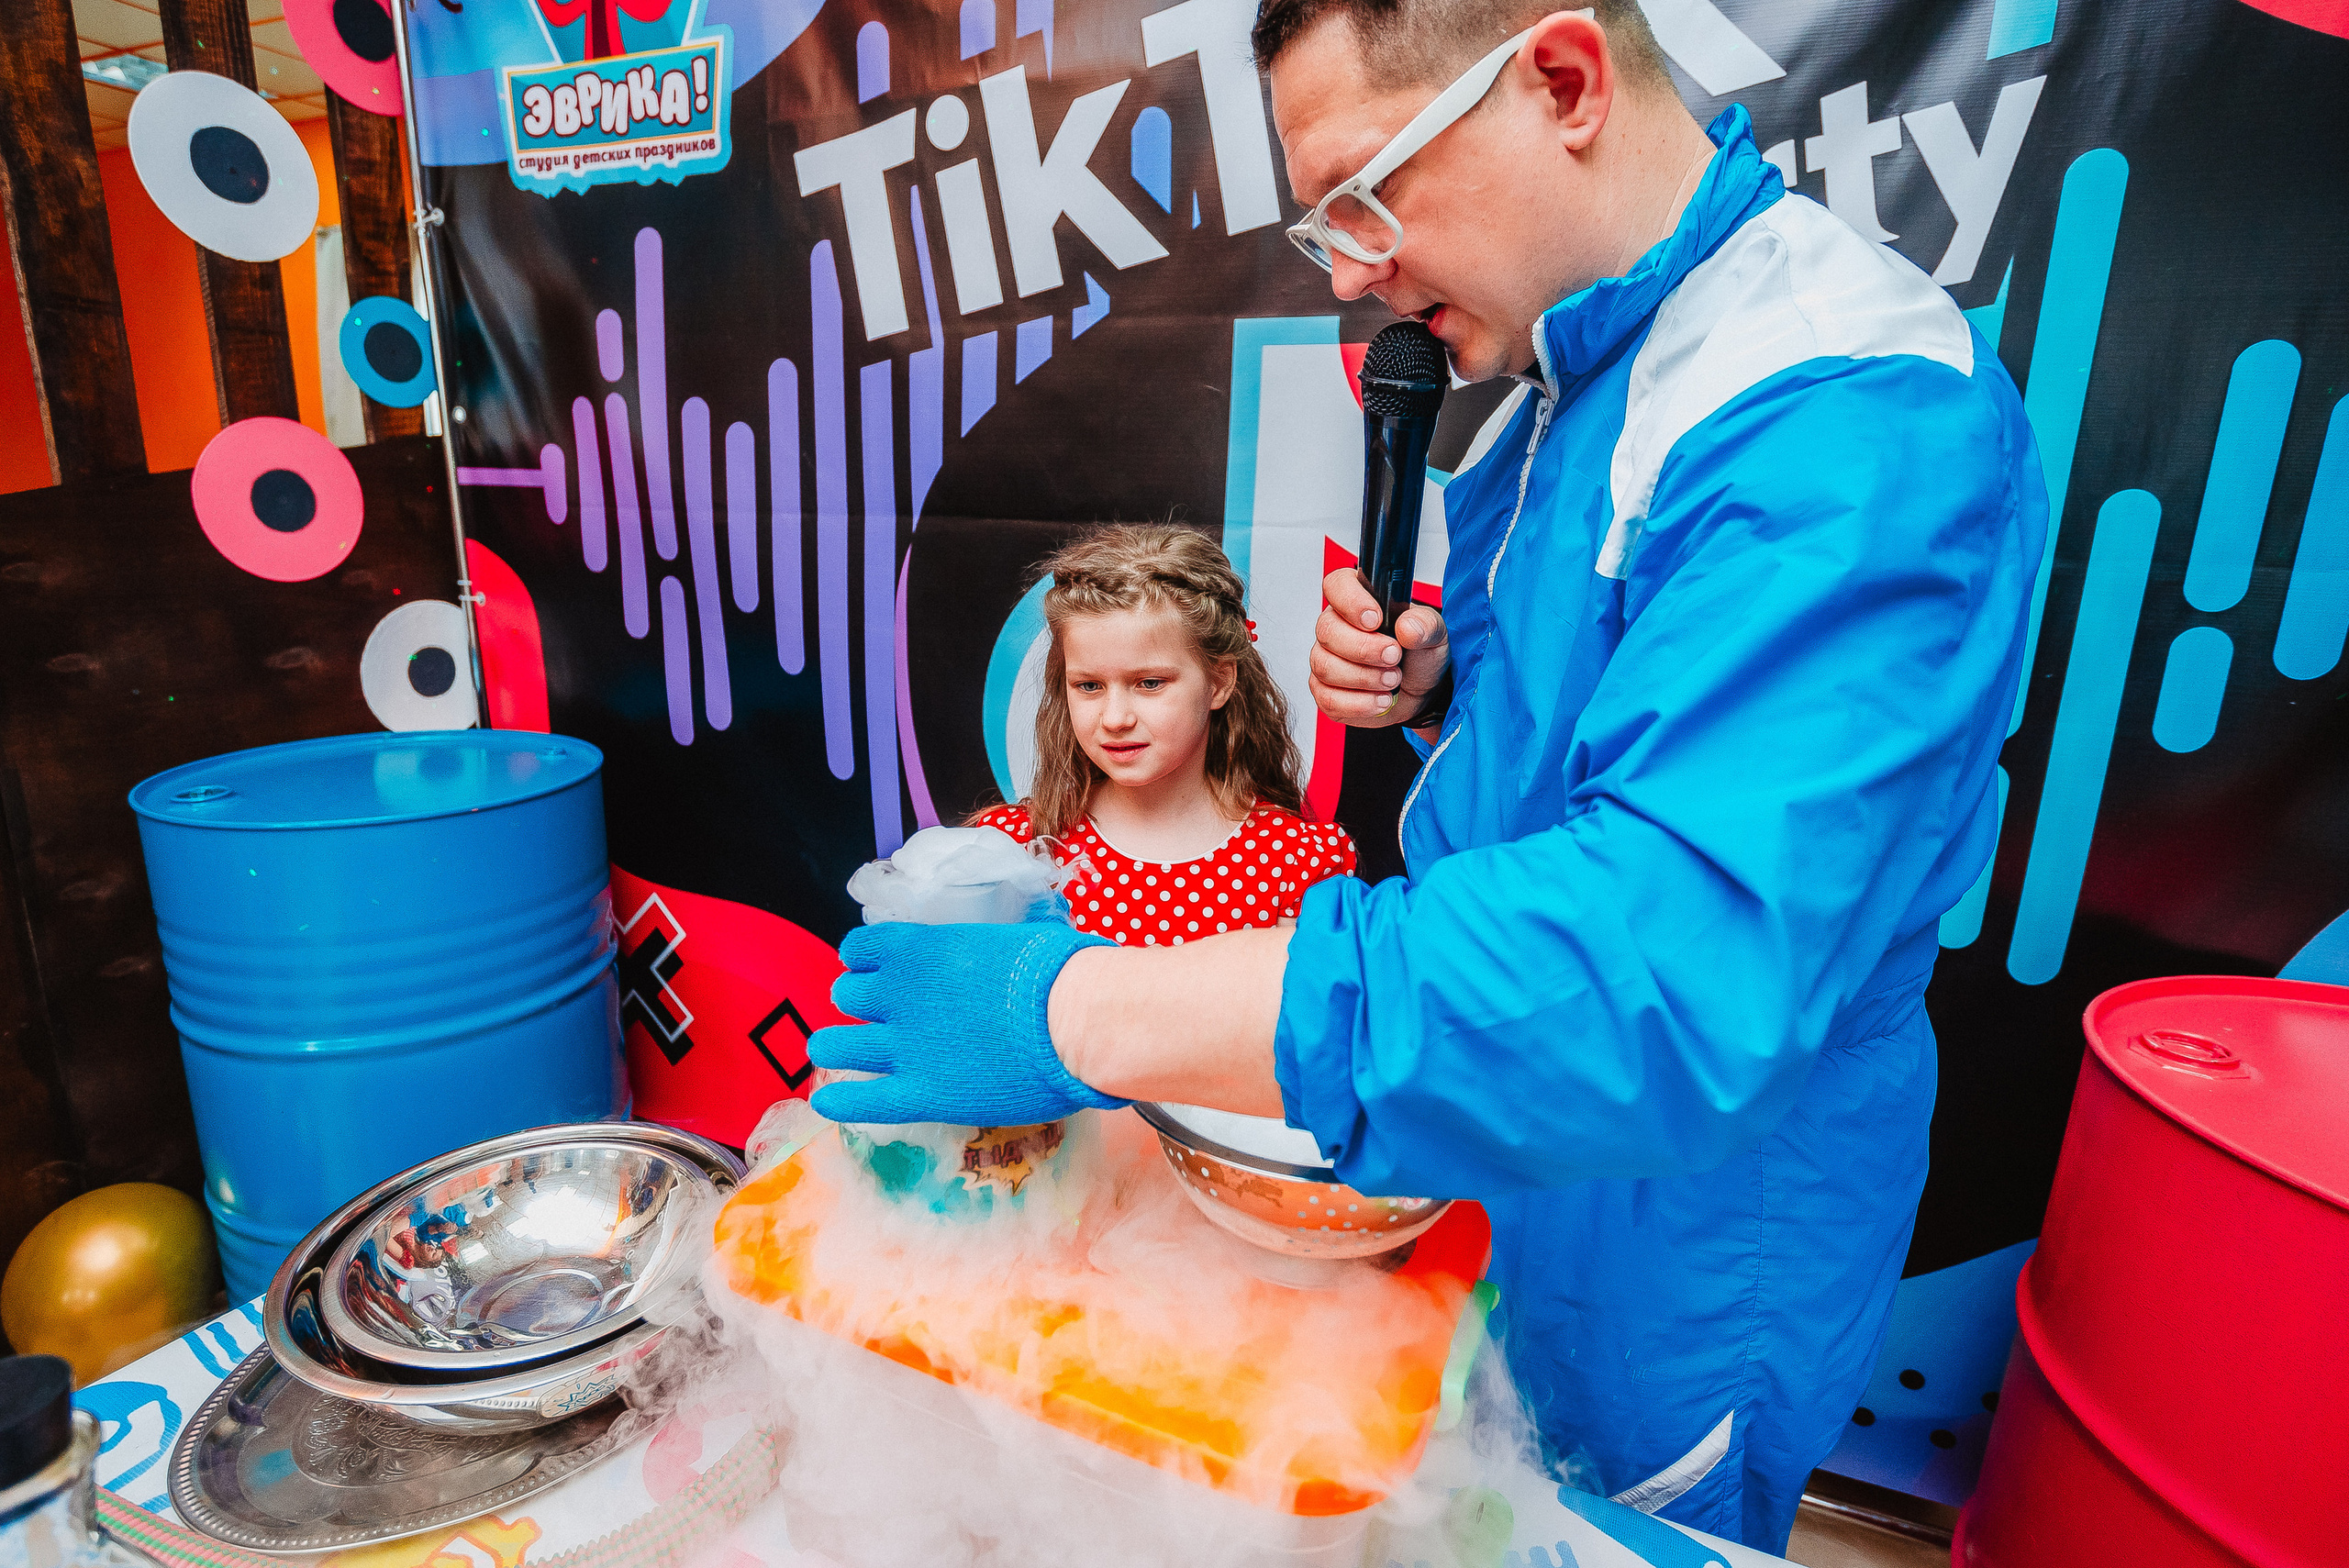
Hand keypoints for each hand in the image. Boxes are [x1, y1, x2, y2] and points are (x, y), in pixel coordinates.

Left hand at [808, 919, 1127, 1124]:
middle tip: (877, 1014)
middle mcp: (899, 993)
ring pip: (837, 1044)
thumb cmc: (1061, 969)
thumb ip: (993, 945)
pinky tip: (826, 1101)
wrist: (1075, 1018)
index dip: (864, 960)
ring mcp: (906, 1045)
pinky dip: (839, 1100)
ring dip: (836, 1045)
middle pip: (846, 995)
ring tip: (840, 1050)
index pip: (860, 948)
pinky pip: (862, 1100)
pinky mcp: (922, 1093)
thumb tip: (1016, 943)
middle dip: (857, 1002)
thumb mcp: (1016, 935)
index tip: (876, 970)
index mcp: (920, 948)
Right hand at [1310, 568, 1448, 727]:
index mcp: (1358, 600)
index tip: (1375, 620)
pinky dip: (1360, 703)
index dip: (1351, 601)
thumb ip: (1425, 624)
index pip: (1337, 585)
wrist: (1420, 693)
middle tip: (1394, 657)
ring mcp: (1325, 659)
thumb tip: (1407, 627)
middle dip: (1364, 649)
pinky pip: (1328, 698)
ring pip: (1326, 666)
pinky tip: (1381, 700)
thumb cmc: (1419, 656)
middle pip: (1328, 631)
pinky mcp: (1325, 691)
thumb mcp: (1434, 635)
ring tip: (1392, 681)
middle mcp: (1335, 626)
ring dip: (1365, 678)